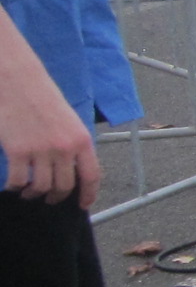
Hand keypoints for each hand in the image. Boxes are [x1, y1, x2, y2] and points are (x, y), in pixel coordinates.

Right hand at [1, 75, 99, 208]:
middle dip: (57, 197)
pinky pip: (18, 181)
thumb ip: (73, 145)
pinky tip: (13, 185)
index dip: (89, 194)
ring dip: (34, 194)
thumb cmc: (43, 97)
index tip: (83, 205)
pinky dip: (15, 187)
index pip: (92, 176)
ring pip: (41, 187)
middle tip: (49, 199)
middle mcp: (65, 148)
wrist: (19, 81)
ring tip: (28, 192)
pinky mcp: (18, 151)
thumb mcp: (70, 121)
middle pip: (65, 186)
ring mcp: (41, 150)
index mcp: (82, 140)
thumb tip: (72, 170)